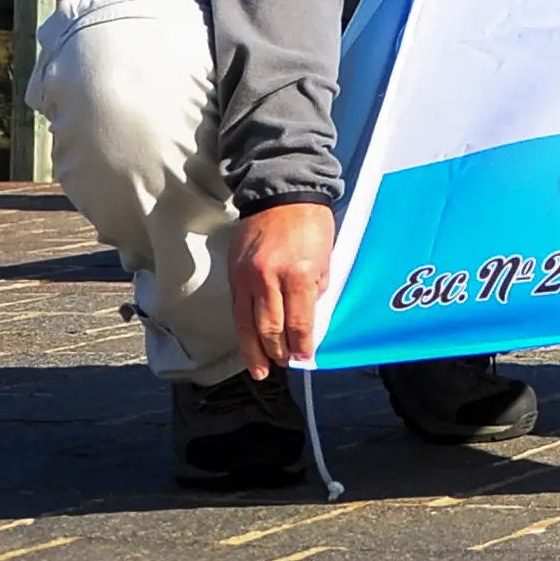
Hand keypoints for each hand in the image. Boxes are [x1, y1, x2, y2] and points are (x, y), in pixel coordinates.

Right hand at [229, 199, 338, 378]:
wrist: (281, 191)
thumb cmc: (311, 221)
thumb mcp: (326, 255)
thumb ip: (316, 288)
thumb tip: (308, 317)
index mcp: (299, 273)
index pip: (298, 321)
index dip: (301, 344)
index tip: (304, 358)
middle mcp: (269, 278)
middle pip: (269, 328)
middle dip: (277, 352)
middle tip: (284, 365)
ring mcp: (247, 277)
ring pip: (247, 324)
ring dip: (254, 350)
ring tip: (260, 369)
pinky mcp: (233, 273)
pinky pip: (237, 309)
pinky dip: (243, 329)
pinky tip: (248, 342)